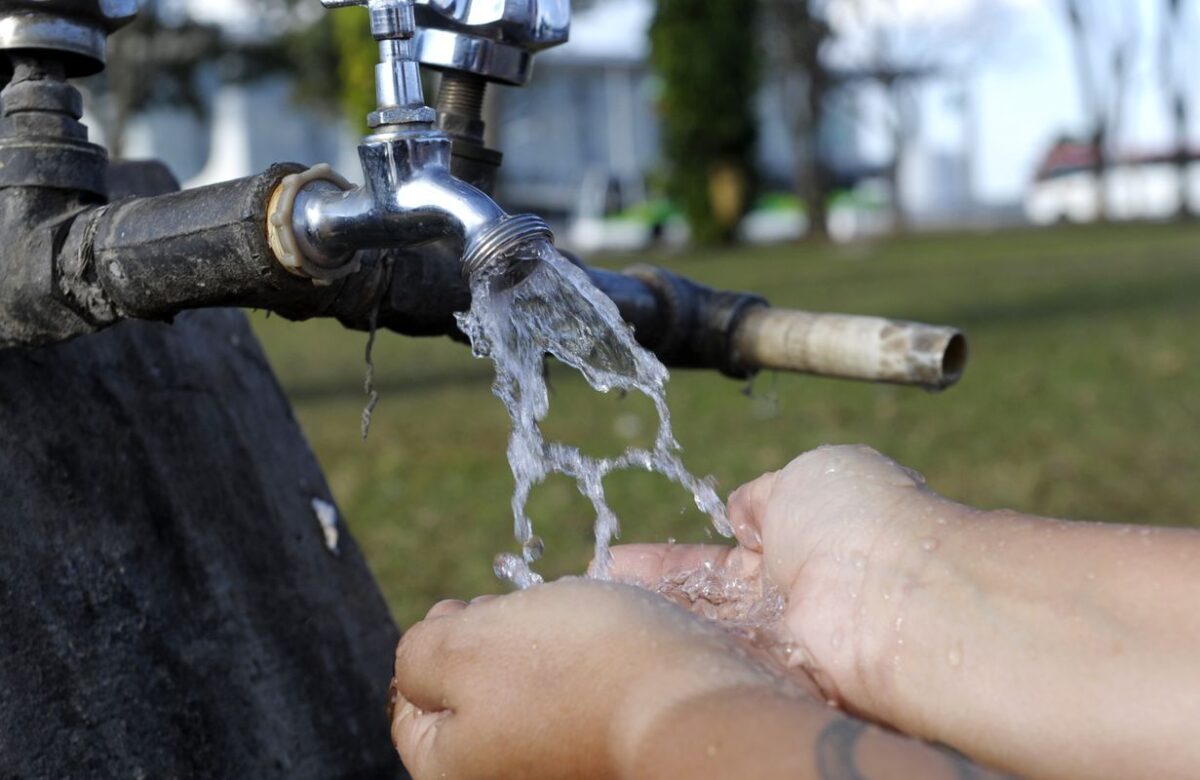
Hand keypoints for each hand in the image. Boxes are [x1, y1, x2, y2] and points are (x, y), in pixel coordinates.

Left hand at [389, 578, 799, 779]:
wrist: (694, 703)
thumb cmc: (574, 670)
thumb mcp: (464, 645)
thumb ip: (418, 653)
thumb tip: (420, 660)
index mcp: (452, 769)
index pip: (411, 711)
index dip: (431, 646)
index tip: (462, 608)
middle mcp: (507, 777)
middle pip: (473, 702)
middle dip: (488, 642)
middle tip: (514, 608)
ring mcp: (561, 767)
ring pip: (529, 694)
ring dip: (539, 649)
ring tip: (566, 618)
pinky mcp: (608, 751)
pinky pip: (580, 701)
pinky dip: (584, 666)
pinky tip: (605, 639)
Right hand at [610, 445, 965, 716]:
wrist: (899, 596)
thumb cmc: (862, 520)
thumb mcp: (807, 476)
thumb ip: (765, 494)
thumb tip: (742, 509)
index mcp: (799, 541)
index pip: (718, 558)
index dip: (668, 561)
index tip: (618, 560)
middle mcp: (788, 600)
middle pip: (702, 602)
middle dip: (648, 597)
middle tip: (593, 592)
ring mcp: (780, 644)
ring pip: (702, 634)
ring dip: (651, 624)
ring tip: (590, 616)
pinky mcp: (775, 682)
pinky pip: (712, 666)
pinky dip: (670, 655)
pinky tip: (620, 646)